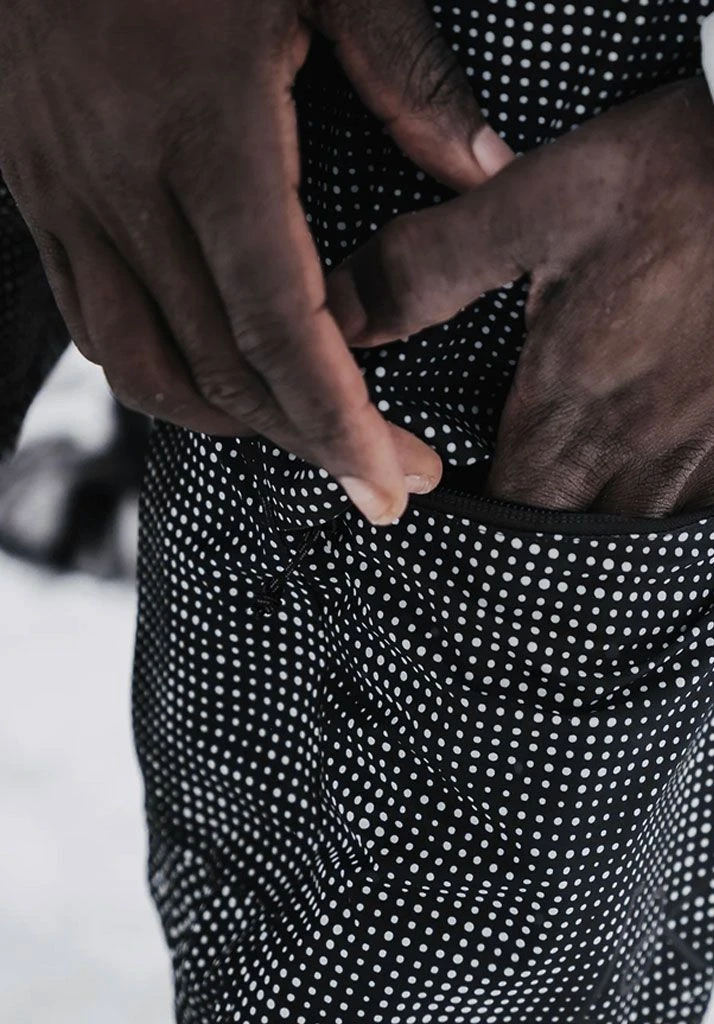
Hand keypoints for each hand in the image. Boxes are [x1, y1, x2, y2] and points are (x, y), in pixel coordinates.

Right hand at [0, 0, 512, 526]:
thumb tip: (484, 170)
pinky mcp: (42, 204)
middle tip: (388, 479)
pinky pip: (101, 331)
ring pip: (151, 371)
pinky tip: (222, 384)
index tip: (392, 481)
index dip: (339, 420)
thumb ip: (408, 74)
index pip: (279, 323)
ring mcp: (69, 202)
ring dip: (237, 426)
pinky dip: (168, 380)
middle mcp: (125, 185)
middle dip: (314, 444)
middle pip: (225, 370)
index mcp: (207, 132)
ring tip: (312, 441)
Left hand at [327, 78, 713, 515]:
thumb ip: (426, 268)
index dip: (476, 530)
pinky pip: (704, 506)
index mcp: (575, 401)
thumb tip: (339, 317)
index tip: (456, 508)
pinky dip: (671, 504)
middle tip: (509, 511)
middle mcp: (644, 444)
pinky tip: (653, 475)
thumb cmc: (671, 174)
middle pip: (575, 538)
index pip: (511, 515)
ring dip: (603, 526)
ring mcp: (709, 445)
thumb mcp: (535, 203)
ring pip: (645, 533)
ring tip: (576, 498)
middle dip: (535, 535)